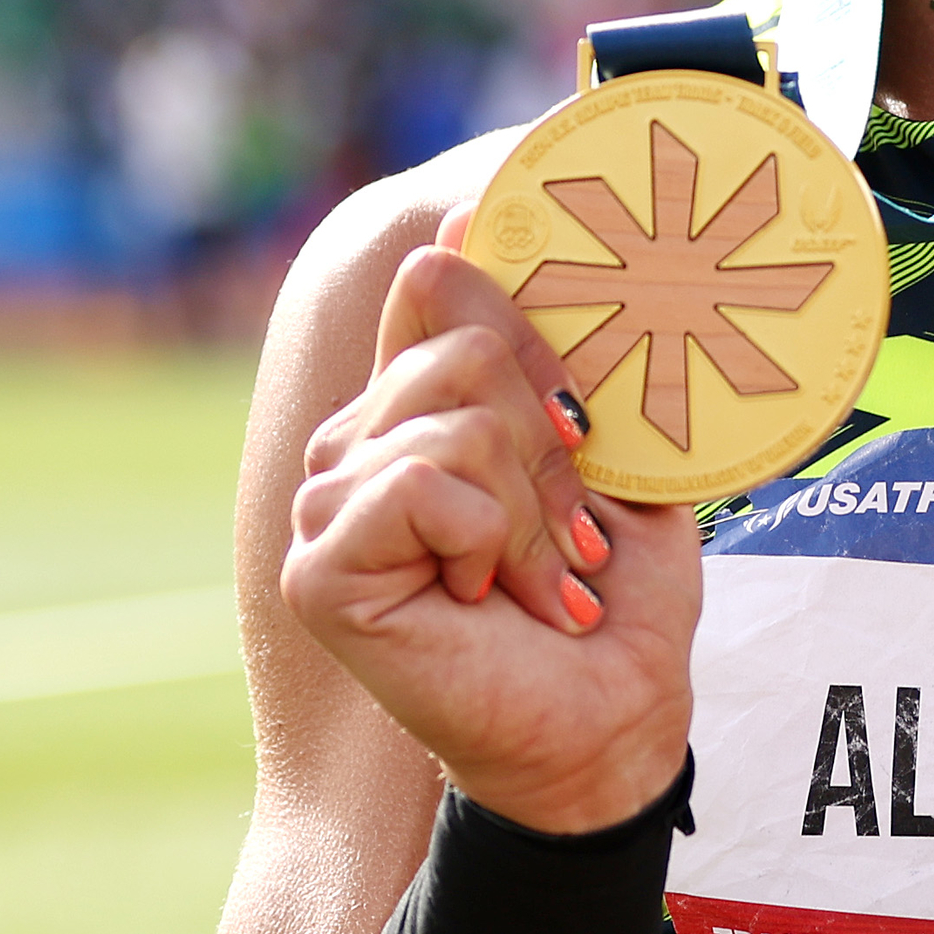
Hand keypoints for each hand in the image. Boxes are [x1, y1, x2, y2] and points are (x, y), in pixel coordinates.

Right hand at [280, 202, 699, 833]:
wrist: (612, 718)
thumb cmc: (613, 593)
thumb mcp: (604, 449)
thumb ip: (542, 349)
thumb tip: (461, 215)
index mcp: (414, 405)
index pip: (439, 282)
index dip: (519, 314)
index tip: (579, 409)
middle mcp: (356, 444)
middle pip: (464, 344)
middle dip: (552, 444)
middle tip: (575, 533)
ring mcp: (326, 504)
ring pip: (454, 418)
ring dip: (533, 508)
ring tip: (543, 575)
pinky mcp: (320, 566)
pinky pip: (425, 482)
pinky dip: (490, 539)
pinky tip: (487, 597)